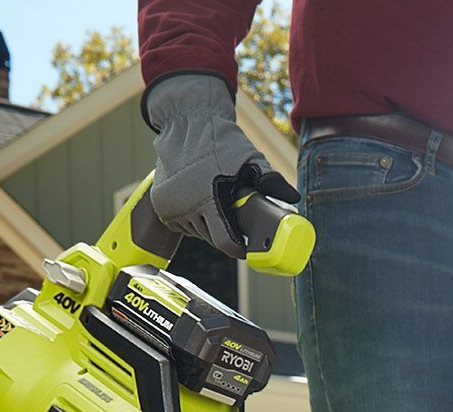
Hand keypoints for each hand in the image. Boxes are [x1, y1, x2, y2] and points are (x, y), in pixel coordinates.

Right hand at [144, 73, 293, 257]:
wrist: (186, 121)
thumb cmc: (219, 140)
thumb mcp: (249, 157)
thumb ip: (270, 179)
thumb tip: (293, 197)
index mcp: (207, 199)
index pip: (225, 242)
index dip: (239, 249)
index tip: (249, 248)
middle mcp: (184, 206)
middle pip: (211, 239)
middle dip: (227, 234)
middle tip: (238, 221)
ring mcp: (169, 206)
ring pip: (196, 232)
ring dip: (209, 227)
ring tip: (219, 207)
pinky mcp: (160, 203)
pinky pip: (181, 223)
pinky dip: (193, 219)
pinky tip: (202, 204)